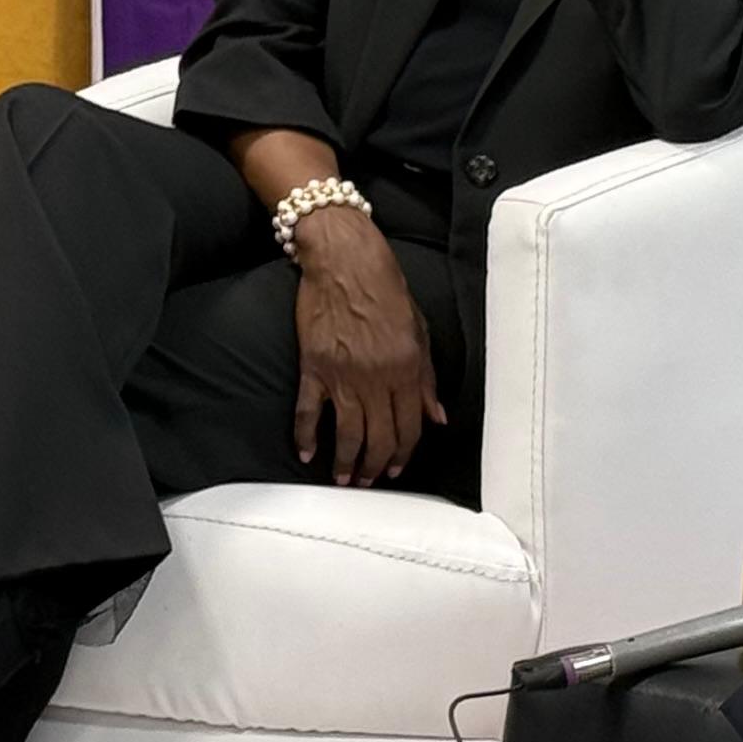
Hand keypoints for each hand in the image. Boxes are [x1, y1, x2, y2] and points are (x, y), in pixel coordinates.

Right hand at [288, 206, 444, 486]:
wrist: (345, 260)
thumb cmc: (385, 290)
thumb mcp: (420, 331)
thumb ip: (427, 379)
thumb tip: (436, 416)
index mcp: (407, 370)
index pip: (409, 428)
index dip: (404, 454)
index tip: (397, 469)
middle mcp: (377, 378)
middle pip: (378, 438)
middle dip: (375, 467)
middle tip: (368, 481)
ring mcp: (343, 375)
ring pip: (347, 433)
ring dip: (345, 462)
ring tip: (343, 478)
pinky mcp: (313, 368)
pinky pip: (308, 412)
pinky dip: (306, 437)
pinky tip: (307, 455)